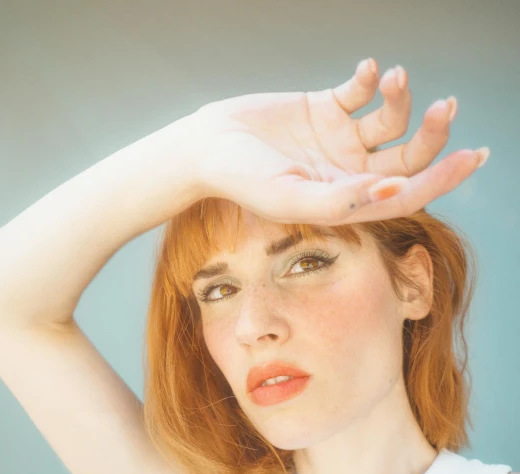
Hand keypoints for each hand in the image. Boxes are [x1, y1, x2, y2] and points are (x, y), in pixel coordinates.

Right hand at [193, 59, 486, 225]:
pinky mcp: (326, 108)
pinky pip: (360, 92)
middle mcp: (349, 172)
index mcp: (347, 200)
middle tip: (444, 108)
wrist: (206, 147)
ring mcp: (339, 140)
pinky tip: (369, 70)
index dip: (441, 179)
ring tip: (395, 78)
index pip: (405, 193)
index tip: (471, 157)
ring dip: (401, 98)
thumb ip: (342, 201)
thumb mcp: (290, 197)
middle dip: (432, 135)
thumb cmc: (242, 180)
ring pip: (390, 121)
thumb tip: (397, 188)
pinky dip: (370, 79)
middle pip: (408, 156)